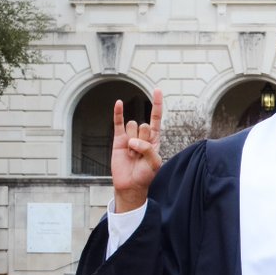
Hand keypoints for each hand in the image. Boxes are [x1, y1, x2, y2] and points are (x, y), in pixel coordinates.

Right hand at [112, 89, 162, 212]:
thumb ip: (148, 149)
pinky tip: (119, 103)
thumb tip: (132, 140)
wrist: (130, 185)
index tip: (157, 89)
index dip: (157, 104)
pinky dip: (118, 113)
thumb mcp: (154, 163)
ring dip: (132, 141)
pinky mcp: (118, 140)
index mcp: (154, 139)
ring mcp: (129, 136)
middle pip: (143, 125)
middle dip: (142, 140)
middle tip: (140, 155)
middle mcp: (142, 135)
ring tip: (132, 155)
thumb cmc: (145, 174)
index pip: (156, 118)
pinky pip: (118, 123)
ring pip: (132, 126)